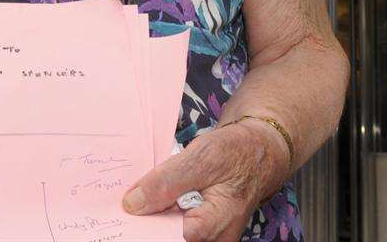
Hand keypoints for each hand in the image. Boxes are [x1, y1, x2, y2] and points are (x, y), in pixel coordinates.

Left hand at [122, 123, 288, 241]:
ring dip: (156, 216)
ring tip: (144, 198)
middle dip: (150, 220)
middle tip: (132, 201)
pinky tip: (157, 200)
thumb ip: (166, 182)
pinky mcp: (204, 232)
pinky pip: (176, 228)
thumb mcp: (201, 158)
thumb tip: (132, 204)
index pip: (172, 235)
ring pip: (171, 233)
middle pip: (170, 237)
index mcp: (217, 224)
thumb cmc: (236, 152)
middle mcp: (216, 239)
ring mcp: (212, 238)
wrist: (259, 152)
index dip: (147, 224)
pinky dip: (164, 214)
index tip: (127, 210)